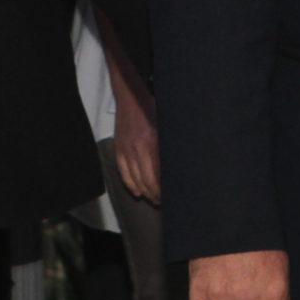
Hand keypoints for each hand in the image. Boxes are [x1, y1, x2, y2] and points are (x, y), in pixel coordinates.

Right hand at [103, 48, 159, 202]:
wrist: (130, 98)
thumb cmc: (153, 109)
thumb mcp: (166, 124)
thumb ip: (170, 144)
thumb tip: (180, 163)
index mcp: (153, 143)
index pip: (159, 174)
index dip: (164, 188)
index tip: (172, 196)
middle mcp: (138, 149)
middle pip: (147, 180)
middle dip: (155, 194)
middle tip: (163, 201)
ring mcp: (127, 150)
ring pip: (135, 179)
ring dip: (144, 192)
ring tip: (152, 199)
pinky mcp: (119, 149)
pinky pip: (123, 172)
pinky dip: (129, 184)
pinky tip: (136, 192)